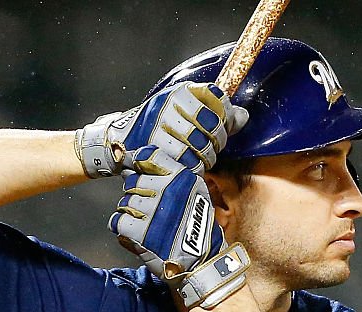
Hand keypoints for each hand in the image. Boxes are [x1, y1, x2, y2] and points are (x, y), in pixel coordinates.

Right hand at [77, 82, 247, 177]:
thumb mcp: (182, 111)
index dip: (226, 117)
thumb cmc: (155, 127)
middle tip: (208, 146)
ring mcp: (162, 130)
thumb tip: (243, 117)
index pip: (218, 100)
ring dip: (205, 158)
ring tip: (195, 156)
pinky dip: (193, 169)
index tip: (220, 126)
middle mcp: (170, 107)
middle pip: (214, 127)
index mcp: (177, 93)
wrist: (117, 142)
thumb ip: (213, 112)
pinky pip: (189, 164)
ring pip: (204, 148)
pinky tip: (186, 165)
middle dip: (217, 141)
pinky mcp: (158, 153)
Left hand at [108, 146, 249, 308]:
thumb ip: (171, 176)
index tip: (136, 169)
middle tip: (149, 211)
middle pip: (132, 181)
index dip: (138, 163)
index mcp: (182, 178)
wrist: (202, 262)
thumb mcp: (195, 193)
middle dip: (136, 195)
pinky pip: (117, 221)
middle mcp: (167, 190)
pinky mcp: (141, 232)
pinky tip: (138, 235)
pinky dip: (124, 229)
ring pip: (124, 202)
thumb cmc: (197, 228)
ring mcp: (153, 211)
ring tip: (148, 226)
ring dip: (131, 214)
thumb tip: (134, 164)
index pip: (148, 156)